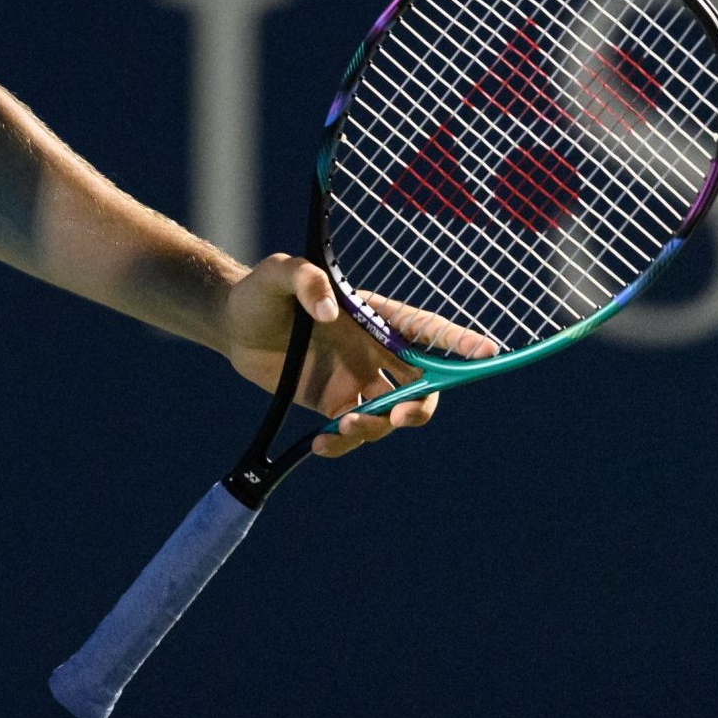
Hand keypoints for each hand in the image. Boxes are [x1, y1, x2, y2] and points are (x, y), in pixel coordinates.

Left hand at [218, 255, 497, 458]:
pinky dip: (345, 444)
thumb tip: (331, 312)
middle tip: (400, 415)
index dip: (458, 341)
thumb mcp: (281, 273)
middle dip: (422, 406)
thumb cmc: (261, 290)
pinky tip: (322, 444)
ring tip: (342, 427)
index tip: (486, 353)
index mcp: (375, 317)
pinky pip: (353, 432)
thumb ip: (306, 281)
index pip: (425, 329)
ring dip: (378, 428)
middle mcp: (374, 351)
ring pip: (390, 416)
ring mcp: (356, 380)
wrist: (231, 325)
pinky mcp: (332, 404)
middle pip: (422, 385)